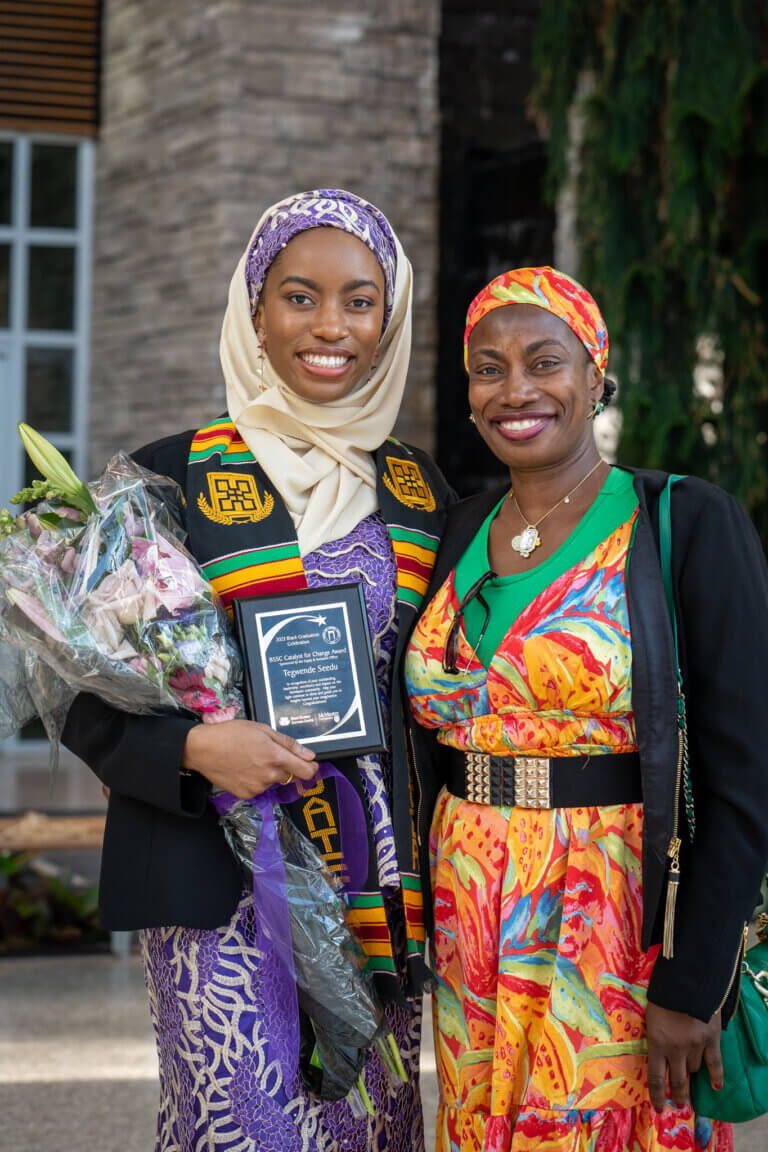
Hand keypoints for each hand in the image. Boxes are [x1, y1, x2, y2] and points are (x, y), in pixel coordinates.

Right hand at [181, 718, 316, 798]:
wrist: (203, 749)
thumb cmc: (230, 734)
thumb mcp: (262, 730)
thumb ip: (288, 744)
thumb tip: (308, 755)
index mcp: (275, 757)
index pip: (306, 771)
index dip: (311, 768)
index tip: (310, 764)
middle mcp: (269, 775)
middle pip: (290, 776)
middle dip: (286, 767)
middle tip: (269, 754)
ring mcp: (257, 787)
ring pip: (273, 781)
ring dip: (269, 773)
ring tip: (251, 758)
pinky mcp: (246, 794)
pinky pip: (259, 788)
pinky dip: (256, 780)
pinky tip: (244, 768)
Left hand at [646, 1000, 722, 1111]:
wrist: (685, 982)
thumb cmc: (662, 996)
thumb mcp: (650, 1017)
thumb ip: (654, 1036)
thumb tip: (655, 1051)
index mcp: (657, 1044)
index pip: (656, 1078)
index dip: (656, 1095)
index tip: (658, 1108)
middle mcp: (676, 1049)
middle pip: (677, 1080)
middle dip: (676, 1094)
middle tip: (677, 1103)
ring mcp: (695, 1046)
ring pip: (694, 1068)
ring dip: (691, 1072)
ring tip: (689, 1074)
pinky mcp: (711, 1040)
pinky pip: (715, 1063)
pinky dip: (716, 1076)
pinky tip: (716, 1086)